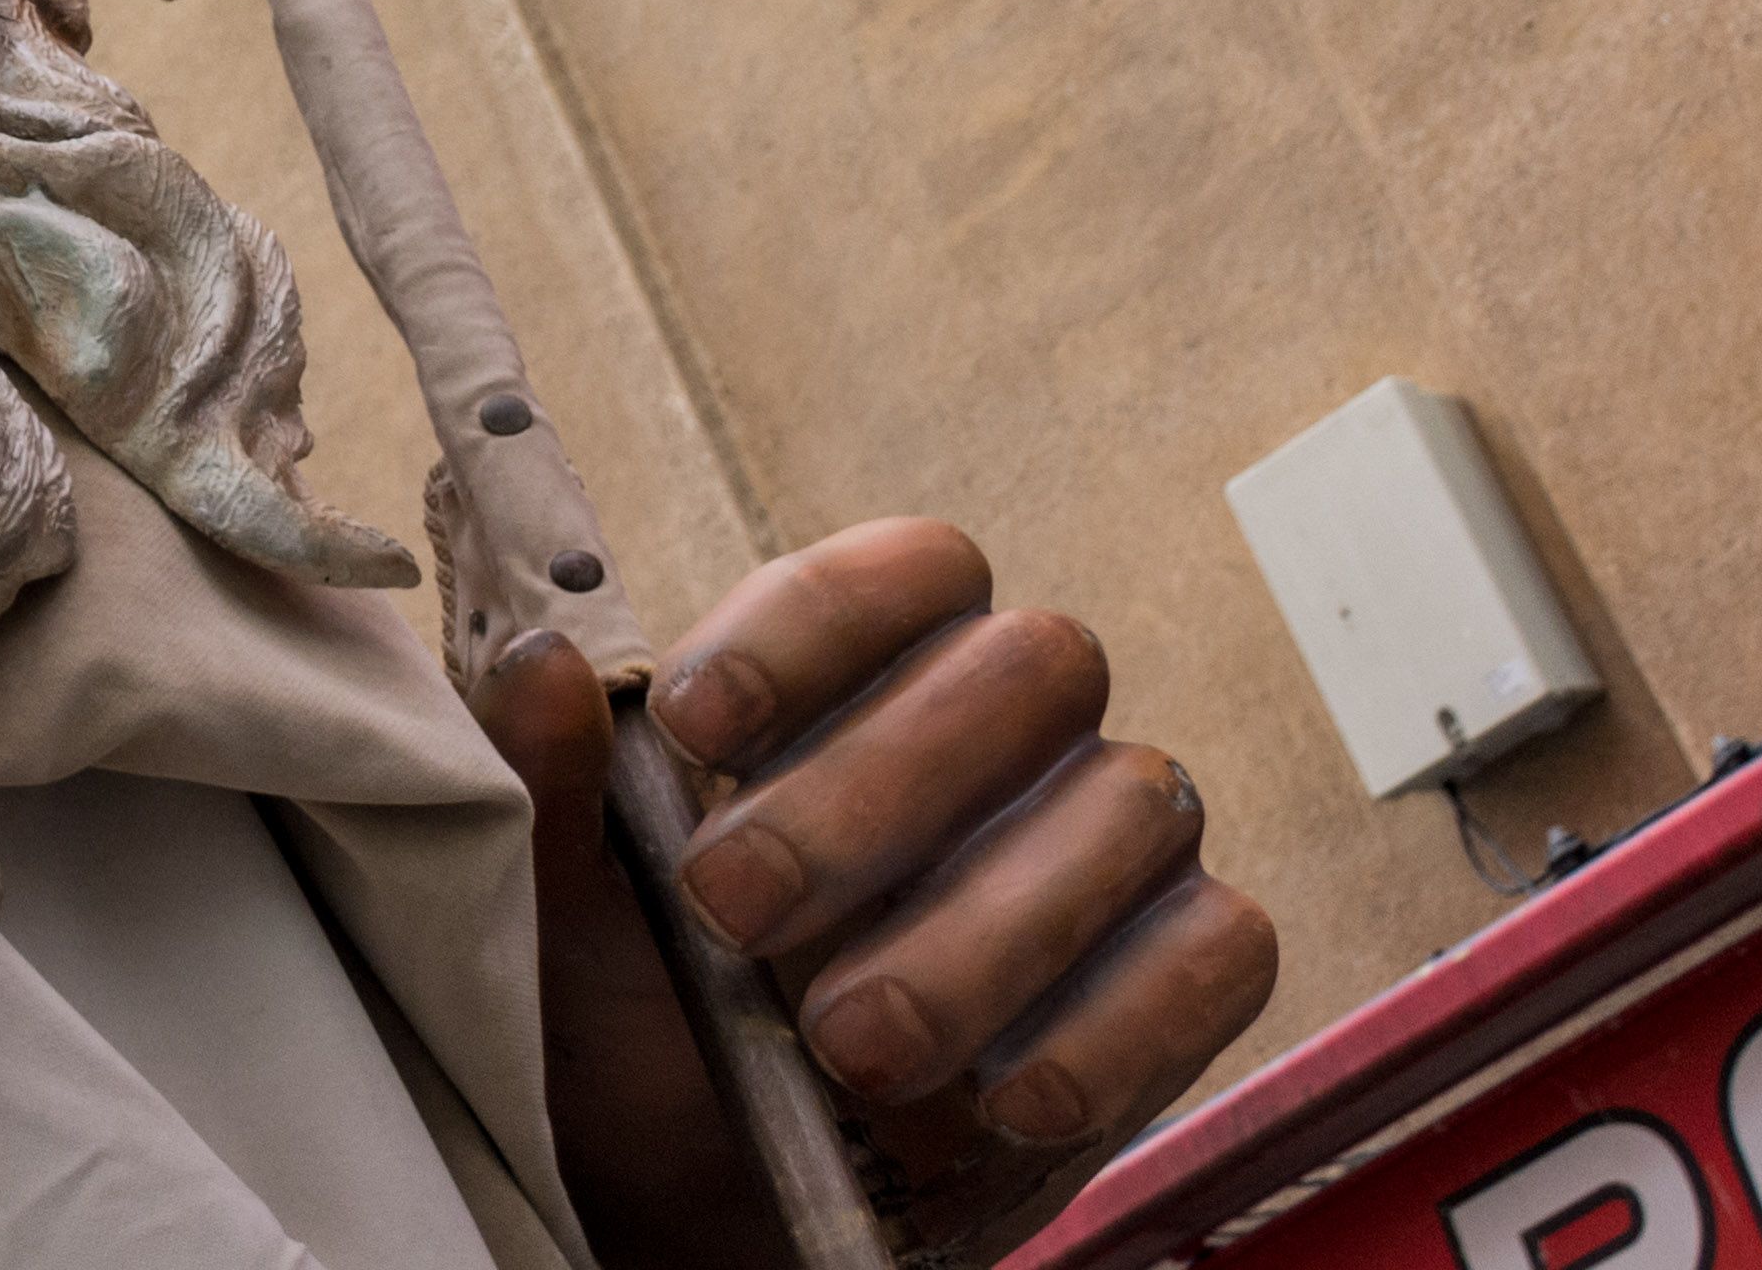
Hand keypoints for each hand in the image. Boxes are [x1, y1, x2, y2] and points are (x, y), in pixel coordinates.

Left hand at [487, 522, 1278, 1267]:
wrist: (711, 1194)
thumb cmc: (646, 1015)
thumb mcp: (566, 912)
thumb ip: (552, 790)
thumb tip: (545, 663)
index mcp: (871, 670)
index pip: (909, 568)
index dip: (815, 622)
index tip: (693, 723)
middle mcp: (1014, 729)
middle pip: (1023, 669)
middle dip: (876, 790)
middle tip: (737, 911)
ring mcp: (1113, 843)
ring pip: (1123, 808)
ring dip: (978, 933)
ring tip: (849, 1046)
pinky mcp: (1183, 971)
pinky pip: (1215, 952)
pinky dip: (1115, 1031)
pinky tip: (1003, 1102)